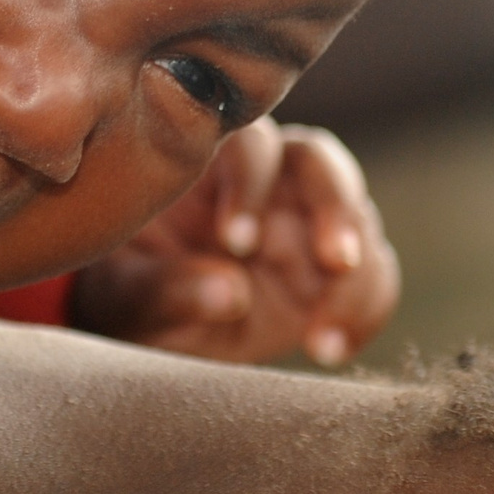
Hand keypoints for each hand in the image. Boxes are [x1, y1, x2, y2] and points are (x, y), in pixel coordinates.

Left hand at [67, 119, 398, 366]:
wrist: (141, 333)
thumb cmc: (120, 294)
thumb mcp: (124, 297)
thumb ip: (165, 288)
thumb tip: (230, 293)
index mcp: (209, 162)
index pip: (249, 143)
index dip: (251, 183)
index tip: (235, 243)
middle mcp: (267, 180)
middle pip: (320, 162)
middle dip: (336, 208)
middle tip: (336, 261)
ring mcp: (306, 221)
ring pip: (359, 216)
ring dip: (359, 272)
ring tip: (324, 337)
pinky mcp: (331, 269)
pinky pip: (373, 274)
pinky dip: (367, 309)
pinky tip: (332, 349)